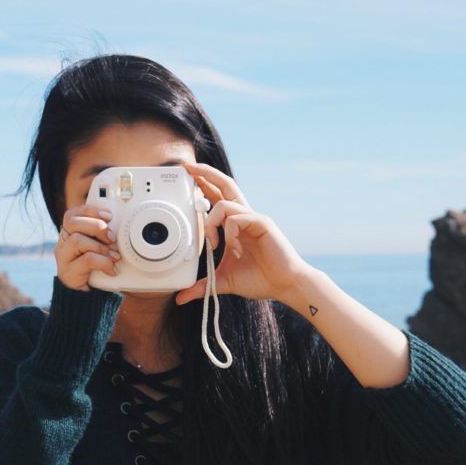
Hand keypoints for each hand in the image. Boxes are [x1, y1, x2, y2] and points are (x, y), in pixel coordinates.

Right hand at [55, 204, 119, 290]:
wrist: (86, 300)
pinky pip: (86, 260)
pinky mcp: (68, 273)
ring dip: (100, 246)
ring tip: (113, 256)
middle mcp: (63, 245)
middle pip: (72, 223)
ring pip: (77, 240)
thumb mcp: (100, 251)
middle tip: (111, 238)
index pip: (72, 215)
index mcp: (69, 236)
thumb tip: (119, 228)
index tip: (108, 216)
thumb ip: (103, 239)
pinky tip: (112, 269)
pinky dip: (104, 262)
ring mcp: (63, 259)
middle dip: (96, 226)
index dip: (90, 211)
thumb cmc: (96, 272)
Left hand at [174, 162, 310, 306]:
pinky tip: (235, 251)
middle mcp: (244, 216)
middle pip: (225, 184)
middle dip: (205, 173)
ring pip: (224, 204)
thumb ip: (202, 287)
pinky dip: (230, 235)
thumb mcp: (223, 282)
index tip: (187, 175)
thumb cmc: (260, 279)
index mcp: (235, 225)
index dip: (203, 184)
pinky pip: (237, 219)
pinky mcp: (262, 223)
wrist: (284, 285)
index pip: (217, 197)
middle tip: (188, 167)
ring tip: (215, 245)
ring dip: (212, 223)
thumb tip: (181, 297)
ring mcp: (253, 218)